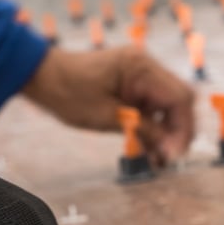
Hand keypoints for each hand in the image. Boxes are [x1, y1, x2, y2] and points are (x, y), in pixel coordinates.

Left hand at [21, 46, 195, 165]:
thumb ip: (144, 130)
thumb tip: (171, 149)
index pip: (179, 99)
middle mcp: (147, 65)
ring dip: (166, 130)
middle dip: (178, 130)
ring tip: (159, 158)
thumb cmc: (68, 93)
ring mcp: (141, 73)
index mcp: (141, 68)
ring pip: (168, 105)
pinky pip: (153, 104)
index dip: (182, 129)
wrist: (41, 76)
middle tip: (169, 157)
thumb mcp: (108, 117)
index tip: (175, 154)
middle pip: (179, 100)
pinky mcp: (133, 82)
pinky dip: (154, 125)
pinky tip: (149, 147)